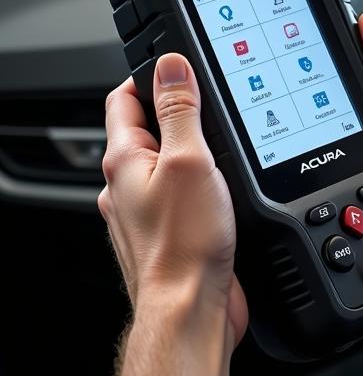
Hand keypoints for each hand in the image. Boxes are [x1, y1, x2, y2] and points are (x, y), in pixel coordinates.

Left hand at [100, 54, 247, 344]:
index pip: (126, 98)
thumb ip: (180, 111)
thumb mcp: (189, 160)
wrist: (189, 310)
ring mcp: (147, 210)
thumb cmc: (184, 245)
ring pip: (168, 163)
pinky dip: (202, 181)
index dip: (153, 75)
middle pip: (149, 129)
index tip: (181, 66)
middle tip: (212, 100)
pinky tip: (225, 185)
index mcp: (124, 160)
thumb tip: (172, 66)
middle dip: (179, 111)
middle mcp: (127, 184)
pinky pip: (182, 192)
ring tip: (223, 143)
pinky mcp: (171, 231)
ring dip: (194, 149)